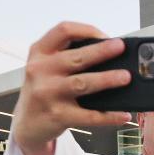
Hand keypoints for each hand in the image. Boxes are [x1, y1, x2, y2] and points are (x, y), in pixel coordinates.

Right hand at [11, 22, 131, 152]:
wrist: (28, 124)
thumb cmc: (44, 90)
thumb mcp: (46, 67)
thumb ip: (67, 56)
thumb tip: (109, 53)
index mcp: (39, 52)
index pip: (63, 31)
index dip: (86, 30)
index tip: (105, 35)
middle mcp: (41, 71)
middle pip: (75, 57)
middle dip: (101, 51)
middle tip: (121, 47)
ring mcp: (48, 94)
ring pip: (82, 83)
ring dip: (107, 79)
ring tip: (126, 77)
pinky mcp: (58, 116)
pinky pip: (89, 116)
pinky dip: (109, 116)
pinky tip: (123, 115)